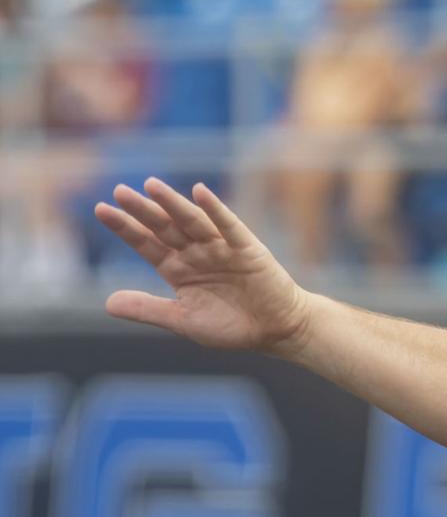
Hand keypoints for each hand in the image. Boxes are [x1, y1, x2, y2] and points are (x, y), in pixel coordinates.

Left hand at [95, 178, 312, 354]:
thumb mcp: (183, 320)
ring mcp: (221, 248)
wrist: (276, 330)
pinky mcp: (246, 249)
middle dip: (143, 210)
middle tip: (119, 191)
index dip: (125, 228)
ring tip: (151, 186)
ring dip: (172, 203)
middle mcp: (197, 253)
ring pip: (192, 222)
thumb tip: (107, 303)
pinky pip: (228, 226)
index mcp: (179, 269)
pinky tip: (199, 192)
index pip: (147, 243)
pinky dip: (214, 209)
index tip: (101, 210)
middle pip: (165, 227)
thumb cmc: (232, 326)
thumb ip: (148, 309)